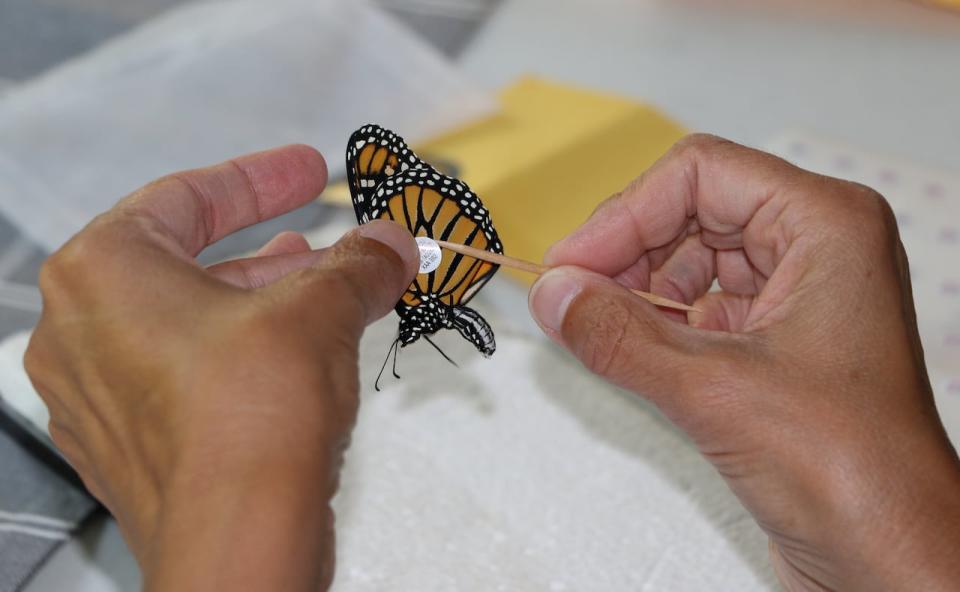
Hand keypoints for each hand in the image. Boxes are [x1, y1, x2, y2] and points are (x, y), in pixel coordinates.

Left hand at [23, 146, 417, 590]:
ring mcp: (98, 396)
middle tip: (329, 240)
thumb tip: (394, 243)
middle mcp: (81, 331)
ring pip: (190, 324)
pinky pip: (187, 377)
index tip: (307, 171)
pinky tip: (300, 359)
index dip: (259, 179)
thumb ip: (358, 263)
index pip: (184, 197)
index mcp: (101, 273)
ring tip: (329, 297)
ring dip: (264, 305)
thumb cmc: (251, 416)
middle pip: (189, 264)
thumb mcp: (318, 310)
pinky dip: (243, 357)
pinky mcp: (130, 448)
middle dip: (273, 254)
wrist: (238, 544)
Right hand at [529, 135, 959, 590]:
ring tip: (597, 328)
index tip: (568, 264)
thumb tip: (551, 293)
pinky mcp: (780, 340)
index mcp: (824, 225)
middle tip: (569, 296)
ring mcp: (800, 293)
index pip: (700, 175)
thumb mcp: (711, 390)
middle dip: (627, 252)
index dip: (624, 214)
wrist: (891, 555)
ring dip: (638, 289)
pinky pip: (703, 305)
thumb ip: (618, 335)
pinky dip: (660, 322)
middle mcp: (817, 246)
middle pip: (694, 211)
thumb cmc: (846, 468)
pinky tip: (631, 349)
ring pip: (695, 258)